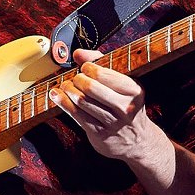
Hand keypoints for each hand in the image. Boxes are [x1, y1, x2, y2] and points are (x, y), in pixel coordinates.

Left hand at [50, 50, 170, 168]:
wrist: (137, 140)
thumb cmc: (127, 105)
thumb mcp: (124, 84)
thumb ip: (103, 64)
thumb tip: (78, 54)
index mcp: (134, 91)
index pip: (103, 74)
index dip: (88, 67)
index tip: (84, 68)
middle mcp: (125, 107)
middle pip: (90, 87)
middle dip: (77, 79)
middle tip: (75, 78)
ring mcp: (112, 122)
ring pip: (81, 101)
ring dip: (68, 90)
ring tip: (66, 86)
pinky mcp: (99, 134)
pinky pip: (76, 114)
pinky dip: (62, 102)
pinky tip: (57, 96)